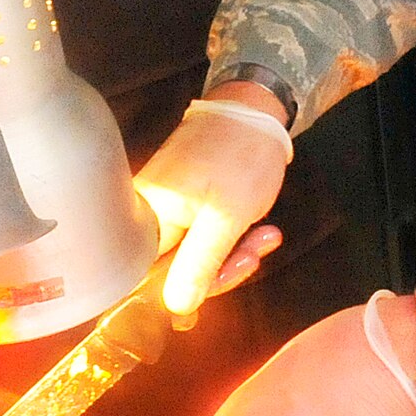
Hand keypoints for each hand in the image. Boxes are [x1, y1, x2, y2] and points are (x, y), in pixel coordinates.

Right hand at [137, 84, 291, 316]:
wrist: (257, 108)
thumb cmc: (241, 158)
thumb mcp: (225, 219)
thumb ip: (198, 265)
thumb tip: (176, 307)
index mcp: (149, 214)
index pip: (154, 276)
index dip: (193, 287)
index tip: (232, 274)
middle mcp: (149, 209)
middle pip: (176, 265)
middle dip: (223, 265)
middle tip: (256, 253)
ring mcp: (167, 201)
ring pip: (195, 249)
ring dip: (235, 250)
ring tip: (267, 235)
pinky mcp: (184, 195)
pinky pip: (202, 229)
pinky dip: (232, 233)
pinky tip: (260, 228)